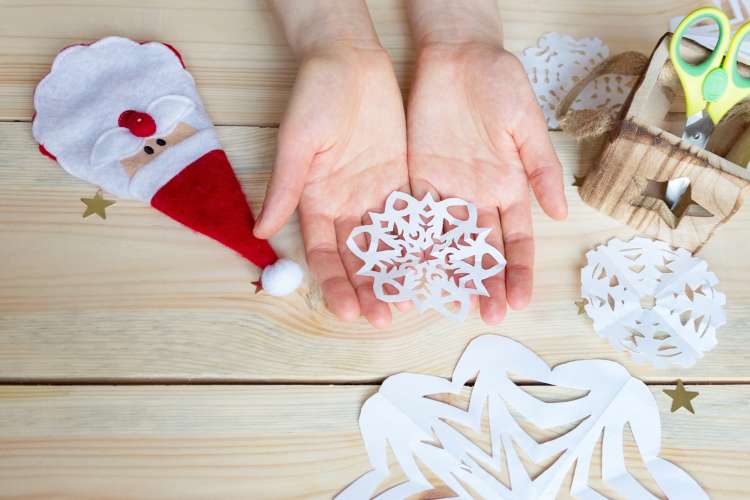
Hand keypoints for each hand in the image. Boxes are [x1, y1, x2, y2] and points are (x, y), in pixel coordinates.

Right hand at [254, 43, 408, 327]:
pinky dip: (423, 241)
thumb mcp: (297, 143)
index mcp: (317, 202)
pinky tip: (436, 263)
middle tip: (385, 317)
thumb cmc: (315, 97)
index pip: (324, 253)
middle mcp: (346, 205)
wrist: (350, 61)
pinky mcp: (401, 180)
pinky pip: (414, 218)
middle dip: (369, 288)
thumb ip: (285, 189)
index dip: (334, 283)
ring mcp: (375, 195)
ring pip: (388, 244)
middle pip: (357, 257)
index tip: (348, 311)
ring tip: (413, 301)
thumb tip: (260, 234)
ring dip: (398, 272)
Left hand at [406, 42, 566, 323]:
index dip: (518, 270)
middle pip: (481, 249)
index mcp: (509, 188)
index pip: (515, 239)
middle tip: (486, 314)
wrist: (458, 56)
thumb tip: (562, 212)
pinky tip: (413, 268)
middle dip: (485, 282)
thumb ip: (541, 168)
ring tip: (449, 302)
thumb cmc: (500, 86)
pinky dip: (414, 243)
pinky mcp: (417, 179)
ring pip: (448, 241)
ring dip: (449, 272)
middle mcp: (478, 197)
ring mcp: (446, 190)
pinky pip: (415, 217)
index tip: (519, 301)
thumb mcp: (527, 125)